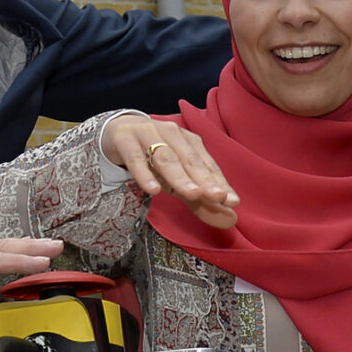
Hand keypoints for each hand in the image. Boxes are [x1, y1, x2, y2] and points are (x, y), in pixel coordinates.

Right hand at [103, 114, 237, 227]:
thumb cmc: (154, 157)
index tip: (233, 202)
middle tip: (218, 197)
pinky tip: (153, 190)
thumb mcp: (177, 179)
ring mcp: (148, 135)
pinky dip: (145, 174)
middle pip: (190, 160)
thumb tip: (231, 220)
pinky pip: (136, 159)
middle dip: (204, 179)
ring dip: (180, 176)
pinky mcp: (126, 140)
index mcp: (189, 142)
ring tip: (193, 194)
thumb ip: (201, 202)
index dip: (220, 183)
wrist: (118, 131)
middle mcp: (172, 135)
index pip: (207, 165)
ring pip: (166, 158)